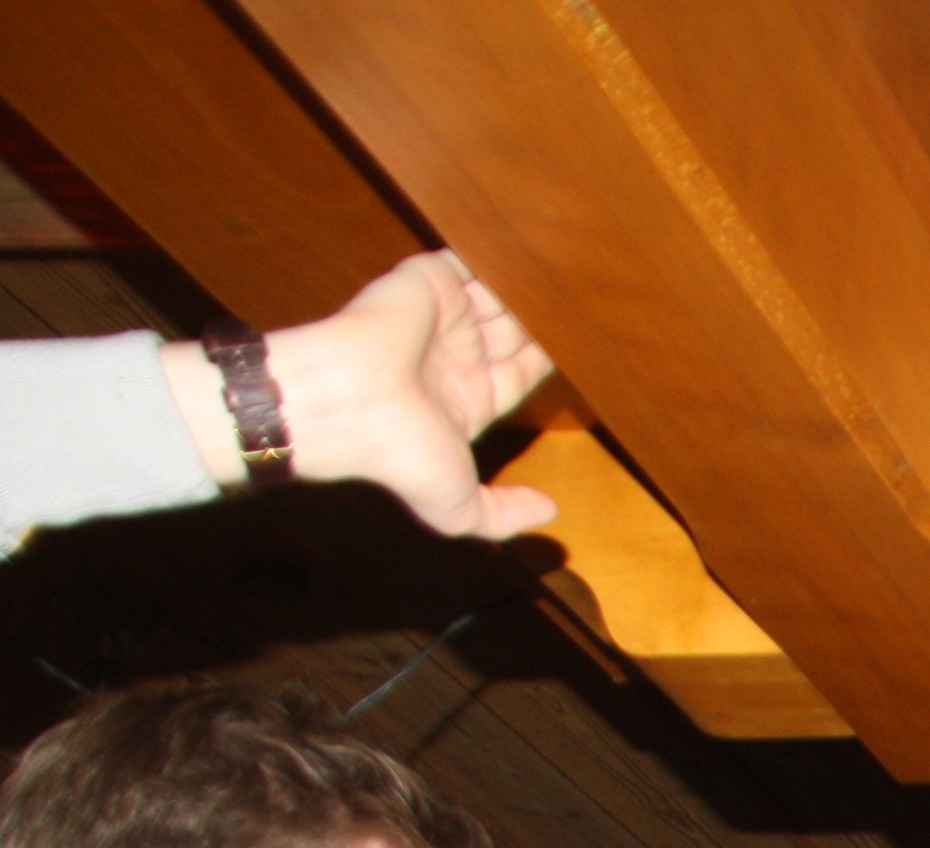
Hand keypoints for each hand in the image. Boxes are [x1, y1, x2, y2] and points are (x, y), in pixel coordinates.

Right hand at [264, 253, 557, 535]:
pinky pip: (468, 260)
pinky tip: (535, 252)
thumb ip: (503, 513)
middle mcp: (452, 357)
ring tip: (568, 275)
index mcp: (462, 400)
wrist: (347, 403)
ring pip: (495, 294)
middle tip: (582, 304)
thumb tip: (549, 510)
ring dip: (526, 286)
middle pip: (511, 331)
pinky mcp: (426, 280)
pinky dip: (497, 254)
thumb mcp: (459, 507)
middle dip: (541, 320)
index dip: (543, 360)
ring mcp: (438, 317)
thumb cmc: (397, 455)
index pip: (515, 374)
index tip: (579, 347)